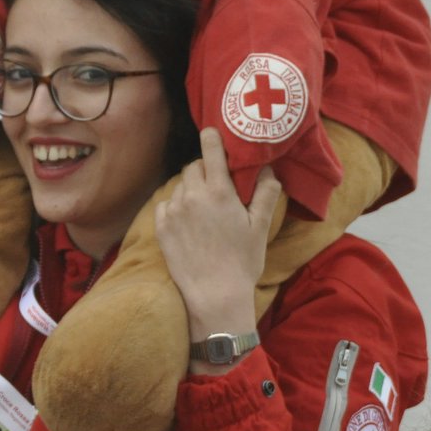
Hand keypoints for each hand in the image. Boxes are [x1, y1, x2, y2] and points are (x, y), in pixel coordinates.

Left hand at [155, 128, 281, 344]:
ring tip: (204, 209)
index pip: (210, 149)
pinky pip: (166, 204)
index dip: (212, 138)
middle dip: (205, 169)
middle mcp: (193, 196)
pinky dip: (176, 207)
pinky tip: (188, 223)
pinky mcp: (161, 227)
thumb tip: (269, 170)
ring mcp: (174, 211)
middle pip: (194, 166)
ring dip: (191, 189)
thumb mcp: (260, 227)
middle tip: (218, 186)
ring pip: (180, 185)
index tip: (213, 134)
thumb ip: (265, 194)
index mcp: (219, 192)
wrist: (214, 296)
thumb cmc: (242, 262)